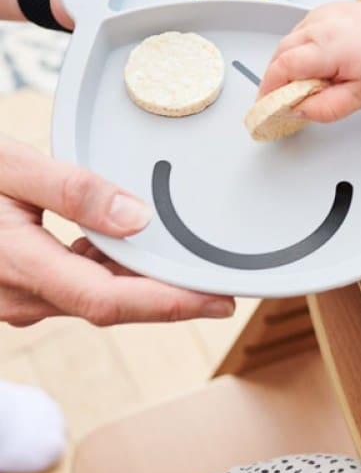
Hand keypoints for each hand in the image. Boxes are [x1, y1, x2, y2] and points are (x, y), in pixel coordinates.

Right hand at [0, 137, 235, 325]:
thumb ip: (71, 189)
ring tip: (193, 267)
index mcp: (17, 266)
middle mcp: (19, 295)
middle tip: (226, 287)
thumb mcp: (4, 167)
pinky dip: (111, 270)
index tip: (220, 302)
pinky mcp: (17, 285)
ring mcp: (15, 296)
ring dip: (144, 284)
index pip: (111, 301)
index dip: (171, 305)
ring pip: (96, 296)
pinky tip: (133, 248)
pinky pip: (76, 284)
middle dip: (171, 298)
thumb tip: (136, 218)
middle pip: (112, 304)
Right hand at [257, 0, 360, 122]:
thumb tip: (298, 111)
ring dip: (286, 62)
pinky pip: (298, 32)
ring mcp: (319, 15)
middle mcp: (321, 25)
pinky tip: (315, 59)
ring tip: (306, 79)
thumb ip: (326, 108)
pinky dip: (298, 48)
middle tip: (282, 97)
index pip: (284, 66)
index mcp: (330, 47)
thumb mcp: (359, 97)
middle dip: (275, 77)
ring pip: (287, 41)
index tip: (265, 103)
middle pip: (280, 53)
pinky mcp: (320, 10)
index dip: (269, 87)